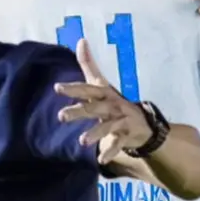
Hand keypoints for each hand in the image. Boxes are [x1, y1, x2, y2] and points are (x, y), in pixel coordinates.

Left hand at [55, 39, 151, 163]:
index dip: (73, 88)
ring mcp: (121, 120)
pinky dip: (110, 151)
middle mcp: (112, 105)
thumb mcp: (102, 84)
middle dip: (79, 111)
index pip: (87, 89)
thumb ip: (89, 65)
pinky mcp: (127, 135)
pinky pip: (118, 144)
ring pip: (107, 127)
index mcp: (104, 93)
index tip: (57, 88)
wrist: (143, 122)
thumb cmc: (115, 101)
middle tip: (61, 117)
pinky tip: (101, 160)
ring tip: (81, 141)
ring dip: (95, 133)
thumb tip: (81, 40)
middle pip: (94, 108)